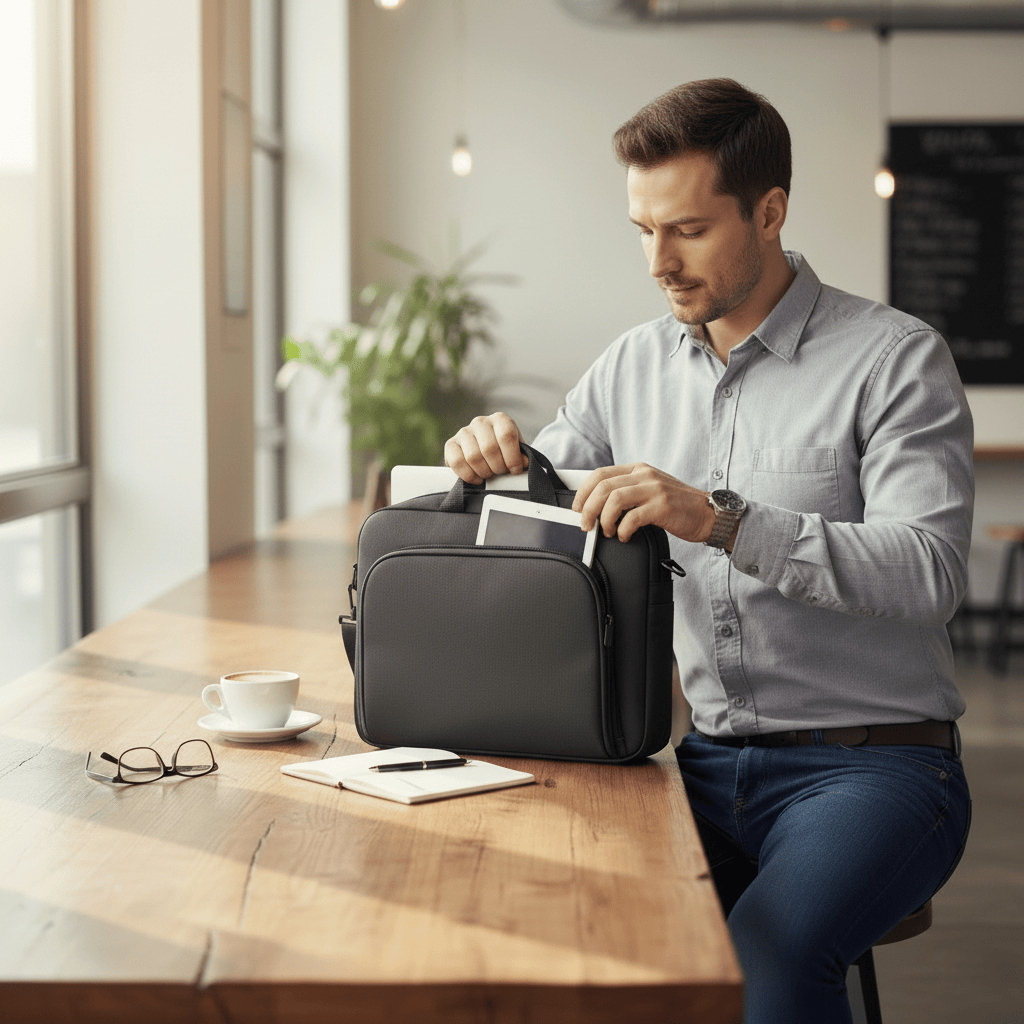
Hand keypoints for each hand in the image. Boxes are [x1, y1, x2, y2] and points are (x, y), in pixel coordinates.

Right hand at [444, 413, 526, 484]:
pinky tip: (476, 478)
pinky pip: (456, 462)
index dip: (512, 457)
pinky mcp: (451, 444)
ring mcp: (464, 432)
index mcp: (500, 419)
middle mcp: (480, 422)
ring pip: (473, 457)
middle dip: (498, 467)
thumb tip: (524, 462)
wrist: (485, 453)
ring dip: (484, 472)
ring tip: (489, 474)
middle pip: (489, 448)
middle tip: (500, 473)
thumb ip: (522, 456)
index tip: (515, 470)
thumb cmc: (504, 452)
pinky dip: (468, 475)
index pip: (506, 435)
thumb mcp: (516, 451)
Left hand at [572, 463, 716, 543]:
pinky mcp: (663, 507)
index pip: (600, 474)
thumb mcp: (650, 490)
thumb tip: (595, 507)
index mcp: (638, 469)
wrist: (708, 514)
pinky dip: (622, 530)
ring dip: (604, 519)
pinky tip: (624, 536)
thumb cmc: (677, 506)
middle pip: (603, 487)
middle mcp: (645, 475)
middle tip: (586, 525)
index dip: (583, 492)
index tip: (577, 509)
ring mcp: (655, 489)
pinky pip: (632, 518)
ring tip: (607, 531)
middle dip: (588, 508)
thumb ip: (627, 492)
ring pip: (614, 500)